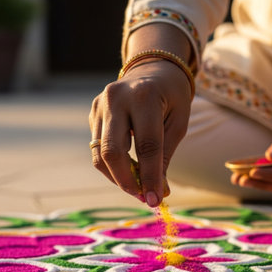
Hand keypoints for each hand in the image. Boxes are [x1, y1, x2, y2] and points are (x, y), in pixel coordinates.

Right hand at [89, 59, 190, 206]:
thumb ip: (165, 157)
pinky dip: (112, 166)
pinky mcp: (93, 112)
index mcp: (144, 97)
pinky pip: (97, 148)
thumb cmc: (171, 98)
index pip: (146, 146)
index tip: (154, 201)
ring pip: (100, 154)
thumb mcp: (178, 124)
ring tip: (137, 186)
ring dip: (118, 177)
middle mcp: (116, 98)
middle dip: (126, 181)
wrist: (154, 70)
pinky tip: (129, 169)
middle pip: (112, 152)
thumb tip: (157, 193)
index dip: (150, 177)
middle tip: (142, 197)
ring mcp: (100, 105)